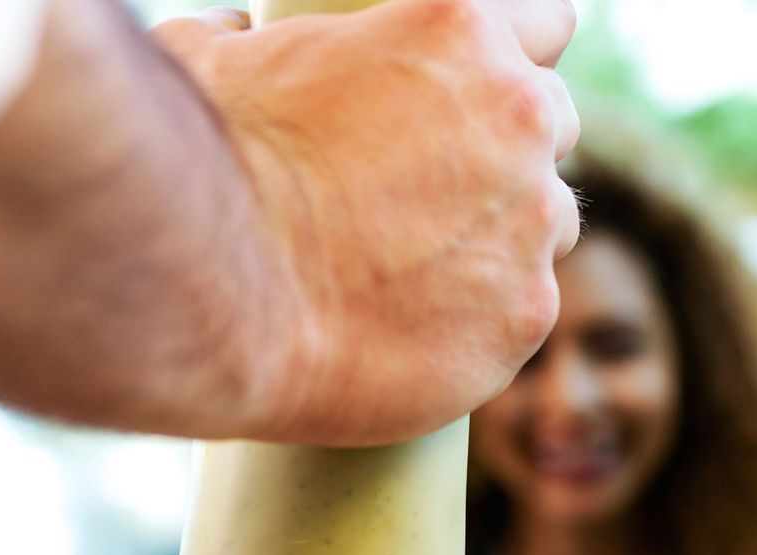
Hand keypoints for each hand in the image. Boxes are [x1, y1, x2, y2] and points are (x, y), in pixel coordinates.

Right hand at [155, 0, 580, 443]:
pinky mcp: (528, 310)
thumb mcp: (213, 62)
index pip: (545, 21)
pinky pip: (527, 302)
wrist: (217, 295)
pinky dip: (488, 312)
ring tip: (427, 261)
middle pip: (553, 122)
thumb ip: (245, 40)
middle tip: (443, 181)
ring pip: (553, 217)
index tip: (485, 87)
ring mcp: (531, 219)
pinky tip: (425, 322)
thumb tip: (233, 34)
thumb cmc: (203, 165)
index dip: (516, 54)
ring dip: (509, 231)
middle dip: (510, 146)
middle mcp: (517, 116)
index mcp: (458, 30)